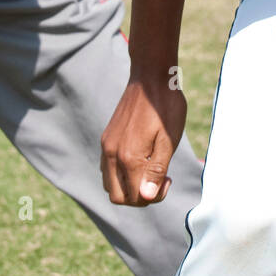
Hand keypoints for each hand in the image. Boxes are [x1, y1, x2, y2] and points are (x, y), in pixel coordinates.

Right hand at [100, 74, 186, 205]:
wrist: (150, 77)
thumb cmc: (165, 107)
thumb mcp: (168, 140)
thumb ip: (156, 170)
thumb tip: (146, 197)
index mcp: (128, 157)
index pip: (134, 197)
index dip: (154, 196)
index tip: (168, 179)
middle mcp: (111, 154)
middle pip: (117, 196)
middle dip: (138, 197)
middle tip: (159, 178)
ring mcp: (106, 145)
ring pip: (110, 183)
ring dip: (128, 186)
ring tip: (149, 169)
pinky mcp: (106, 137)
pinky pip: (106, 167)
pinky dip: (120, 173)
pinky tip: (139, 159)